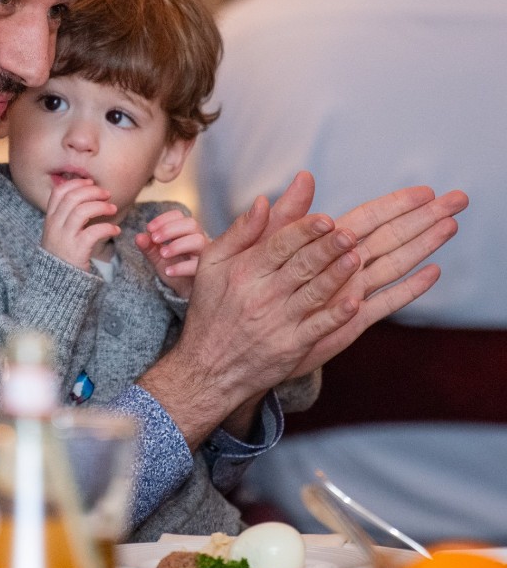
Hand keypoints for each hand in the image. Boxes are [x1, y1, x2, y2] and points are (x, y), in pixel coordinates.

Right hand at [41, 178, 120, 271]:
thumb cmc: (63, 256)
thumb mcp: (57, 233)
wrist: (58, 284)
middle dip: (92, 191)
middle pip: (72, 198)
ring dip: (101, 206)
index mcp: (50, 219)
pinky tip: (115, 230)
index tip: (90, 182)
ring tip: (113, 209)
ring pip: (82, 211)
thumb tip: (84, 195)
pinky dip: (108, 227)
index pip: (59, 192)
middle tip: (107, 194)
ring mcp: (64, 238)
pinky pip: (93, 232)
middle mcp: (55, 226)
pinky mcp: (77, 250)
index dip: (76, 183)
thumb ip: (66, 216)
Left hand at [135, 210, 206, 298]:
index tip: (148, 228)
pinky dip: (181, 267)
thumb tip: (138, 237)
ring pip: (198, 240)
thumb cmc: (174, 267)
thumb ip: (148, 247)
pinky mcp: (206, 269)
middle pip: (191, 224)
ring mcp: (204, 253)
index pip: (178, 215)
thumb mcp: (158, 257)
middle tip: (154, 239)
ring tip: (163, 254)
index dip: (163, 219)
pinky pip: (198, 265)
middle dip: (170, 229)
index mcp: (185, 231)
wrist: (185, 290)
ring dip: (177, 245)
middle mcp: (197, 238)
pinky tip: (168, 271)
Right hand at [136, 172, 466, 448]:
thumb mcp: (213, 266)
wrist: (208, 367)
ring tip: (358, 257)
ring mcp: (277, 322)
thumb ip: (240, 232)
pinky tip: (356, 302)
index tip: (325, 218)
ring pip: (312, 294)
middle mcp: (260, 295)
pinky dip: (336, 315)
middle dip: (326, 248)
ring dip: (337, 276)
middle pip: (300, 266)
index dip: (303, 230)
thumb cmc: (212, 309)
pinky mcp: (290, 347)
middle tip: (351, 233)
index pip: (278, 245)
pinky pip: (318, 328)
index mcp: (243, 271)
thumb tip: (262, 200)